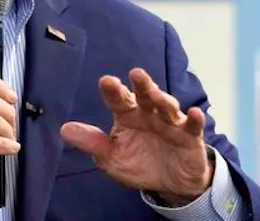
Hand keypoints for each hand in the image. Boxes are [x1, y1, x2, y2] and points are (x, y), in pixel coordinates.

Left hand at [59, 68, 211, 204]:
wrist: (169, 184)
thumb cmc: (139, 164)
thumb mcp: (111, 158)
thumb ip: (92, 143)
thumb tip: (64, 130)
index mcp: (128, 116)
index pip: (119, 99)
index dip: (113, 90)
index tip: (107, 81)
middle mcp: (149, 114)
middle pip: (145, 96)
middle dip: (142, 85)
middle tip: (136, 74)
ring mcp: (170, 123)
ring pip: (167, 107)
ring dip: (164, 100)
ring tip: (157, 95)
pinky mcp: (189, 137)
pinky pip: (193, 126)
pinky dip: (195, 119)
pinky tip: (195, 113)